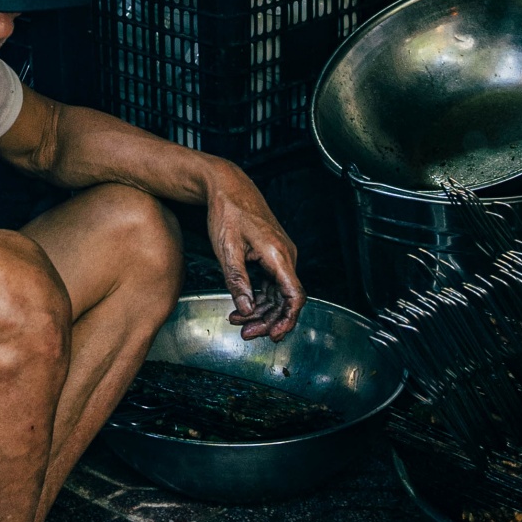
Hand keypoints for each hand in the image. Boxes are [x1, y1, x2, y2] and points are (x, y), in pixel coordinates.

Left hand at [204, 163, 303, 339]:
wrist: (227, 186)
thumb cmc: (228, 211)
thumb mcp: (227, 250)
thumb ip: (237, 281)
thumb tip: (245, 309)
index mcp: (278, 255)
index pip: (294, 296)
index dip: (287, 319)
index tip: (275, 335)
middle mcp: (285, 256)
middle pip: (285, 300)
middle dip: (267, 320)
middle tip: (246, 333)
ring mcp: (279, 256)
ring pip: (277, 294)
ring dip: (260, 311)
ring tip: (238, 322)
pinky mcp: (271, 256)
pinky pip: (270, 284)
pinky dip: (257, 298)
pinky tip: (241, 306)